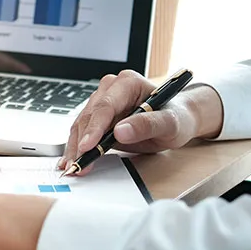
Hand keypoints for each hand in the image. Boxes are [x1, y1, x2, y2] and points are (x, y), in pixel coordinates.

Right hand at [60, 70, 222, 172]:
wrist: (177, 121)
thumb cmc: (176, 118)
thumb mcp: (170, 123)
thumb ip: (147, 125)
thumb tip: (121, 131)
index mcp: (128, 83)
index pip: (105, 106)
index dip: (95, 128)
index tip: (88, 146)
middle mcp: (110, 89)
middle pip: (89, 116)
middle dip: (82, 142)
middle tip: (79, 164)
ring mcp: (101, 102)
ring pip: (81, 125)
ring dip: (76, 147)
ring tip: (74, 166)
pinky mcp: (97, 117)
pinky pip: (82, 131)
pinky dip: (77, 147)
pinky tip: (73, 159)